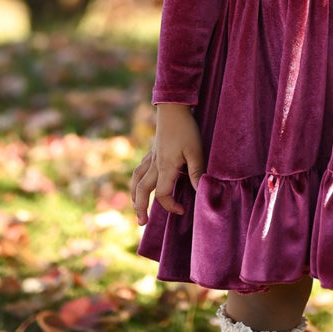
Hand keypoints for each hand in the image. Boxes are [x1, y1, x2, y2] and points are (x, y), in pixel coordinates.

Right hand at [131, 103, 203, 225]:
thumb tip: (198, 191)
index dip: (171, 205)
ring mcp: (151, 157)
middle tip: (142, 223)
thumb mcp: (195, 151)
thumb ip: (195, 172)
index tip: (183, 210)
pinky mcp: (152, 150)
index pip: (162, 194)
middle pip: (142, 190)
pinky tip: (140, 181)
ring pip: (137, 179)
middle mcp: (155, 165)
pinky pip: (140, 169)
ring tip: (136, 207)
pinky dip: (137, 179)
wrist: (173, 108)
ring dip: (134, 195)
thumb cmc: (186, 129)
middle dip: (140, 208)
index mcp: (165, 167)